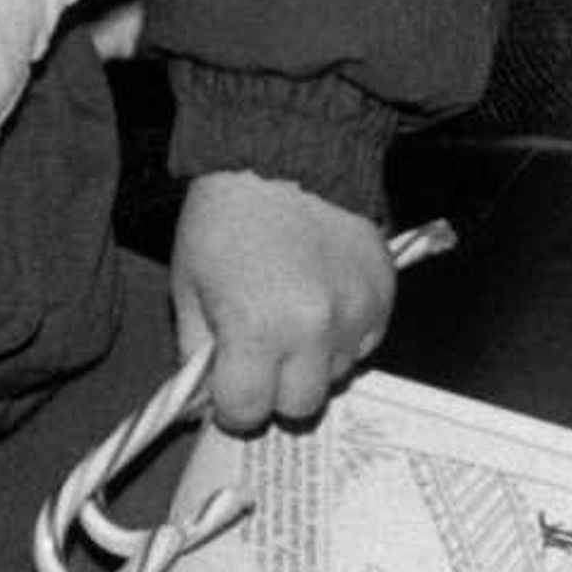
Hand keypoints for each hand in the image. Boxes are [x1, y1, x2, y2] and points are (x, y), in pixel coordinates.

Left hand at [174, 170, 394, 434]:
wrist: (282, 161)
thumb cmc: (224, 219)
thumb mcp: (188, 283)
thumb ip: (198, 348)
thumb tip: (209, 394)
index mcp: (256, 329)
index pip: (247, 410)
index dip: (232, 407)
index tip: (227, 392)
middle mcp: (314, 332)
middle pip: (299, 406)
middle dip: (273, 391)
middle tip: (258, 359)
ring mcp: (356, 316)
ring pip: (334, 376)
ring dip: (310, 362)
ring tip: (288, 315)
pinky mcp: (384, 299)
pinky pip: (365, 345)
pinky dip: (342, 336)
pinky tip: (319, 300)